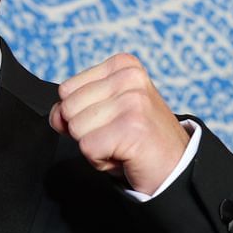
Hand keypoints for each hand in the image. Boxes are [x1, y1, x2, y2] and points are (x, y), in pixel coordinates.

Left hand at [49, 53, 190, 194]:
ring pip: (76, 128)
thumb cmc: (140, 140)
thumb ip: (75, 107)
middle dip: (87, 131)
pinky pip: (87, 148)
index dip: (83, 114)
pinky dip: (101, 160)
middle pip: (68, 108)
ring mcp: (132, 101)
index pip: (67, 89)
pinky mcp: (131, 127)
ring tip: (122, 145)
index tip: (113, 121)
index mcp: (123, 65)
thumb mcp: (105, 113)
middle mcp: (129, 78)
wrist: (175, 167)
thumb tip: (56, 116)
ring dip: (94, 147)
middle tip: (117, 135)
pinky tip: (125, 156)